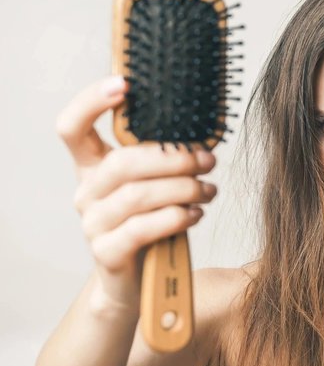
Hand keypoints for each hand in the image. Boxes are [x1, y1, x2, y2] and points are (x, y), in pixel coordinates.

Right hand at [55, 76, 217, 312]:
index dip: (91, 102)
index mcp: (93, 166)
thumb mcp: (156, 185)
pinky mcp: (107, 252)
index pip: (73, 128)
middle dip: (172, 158)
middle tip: (207, 160)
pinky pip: (142, 229)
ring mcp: (92, 223)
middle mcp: (86, 192)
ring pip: (137, 196)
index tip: (124, 83)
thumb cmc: (152, 223)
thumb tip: (202, 137)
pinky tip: (195, 213)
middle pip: (122, 162)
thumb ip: (165, 160)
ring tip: (209, 189)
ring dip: (182, 188)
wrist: (137, 281)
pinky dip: (175, 217)